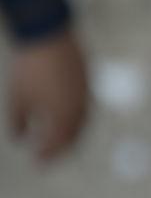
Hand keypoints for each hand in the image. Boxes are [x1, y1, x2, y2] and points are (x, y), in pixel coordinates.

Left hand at [7, 29, 89, 162]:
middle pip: (73, 137)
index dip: (46, 156)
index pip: (57, 145)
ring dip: (68, 132)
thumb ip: (18, 122)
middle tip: (48, 155)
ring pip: (81, 122)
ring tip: (55, 136)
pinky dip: (73, 116)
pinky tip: (61, 113)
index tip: (36, 162)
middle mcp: (80, 109)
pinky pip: (83, 106)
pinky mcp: (87, 81)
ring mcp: (86, 94)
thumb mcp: (17, 98)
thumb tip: (18, 139)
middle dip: (60, 148)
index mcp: (63, 117)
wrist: (47, 34)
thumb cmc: (28, 69)